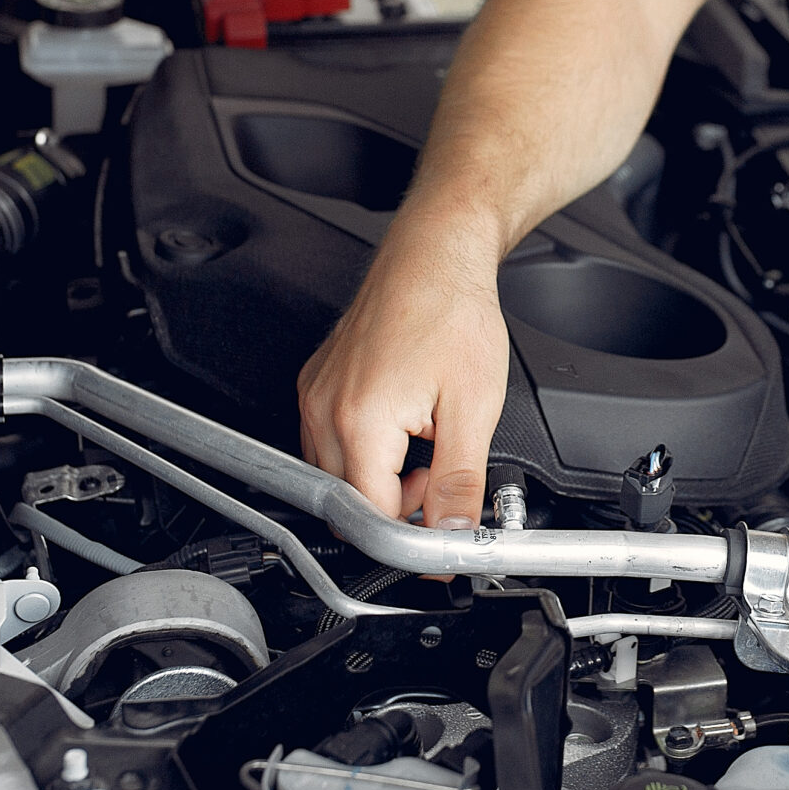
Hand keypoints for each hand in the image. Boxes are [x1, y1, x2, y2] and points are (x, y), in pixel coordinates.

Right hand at [297, 220, 509, 528]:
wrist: (435, 255)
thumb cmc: (452, 312)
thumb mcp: (473, 409)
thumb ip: (459, 483)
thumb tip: (454, 534)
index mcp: (360, 421)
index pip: (371, 515)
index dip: (411, 532)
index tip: (439, 532)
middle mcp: (324, 409)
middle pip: (346, 499)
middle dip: (394, 504)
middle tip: (437, 479)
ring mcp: (316, 393)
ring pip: (333, 473)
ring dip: (377, 479)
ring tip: (423, 447)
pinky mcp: (317, 382)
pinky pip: (326, 440)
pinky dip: (362, 450)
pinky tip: (400, 427)